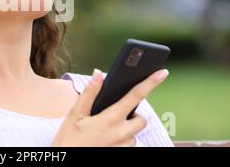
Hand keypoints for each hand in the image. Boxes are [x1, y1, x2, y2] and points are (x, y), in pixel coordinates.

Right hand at [52, 68, 168, 146]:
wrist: (67, 160)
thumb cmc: (69, 139)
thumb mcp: (75, 114)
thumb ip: (89, 93)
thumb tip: (98, 73)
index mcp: (110, 119)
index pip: (135, 96)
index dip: (150, 83)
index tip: (162, 73)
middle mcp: (121, 134)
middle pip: (141, 119)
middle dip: (133, 115)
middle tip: (116, 115)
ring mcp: (123, 147)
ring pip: (135, 134)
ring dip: (126, 130)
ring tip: (105, 132)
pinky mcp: (122, 155)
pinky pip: (130, 146)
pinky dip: (122, 142)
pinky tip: (107, 141)